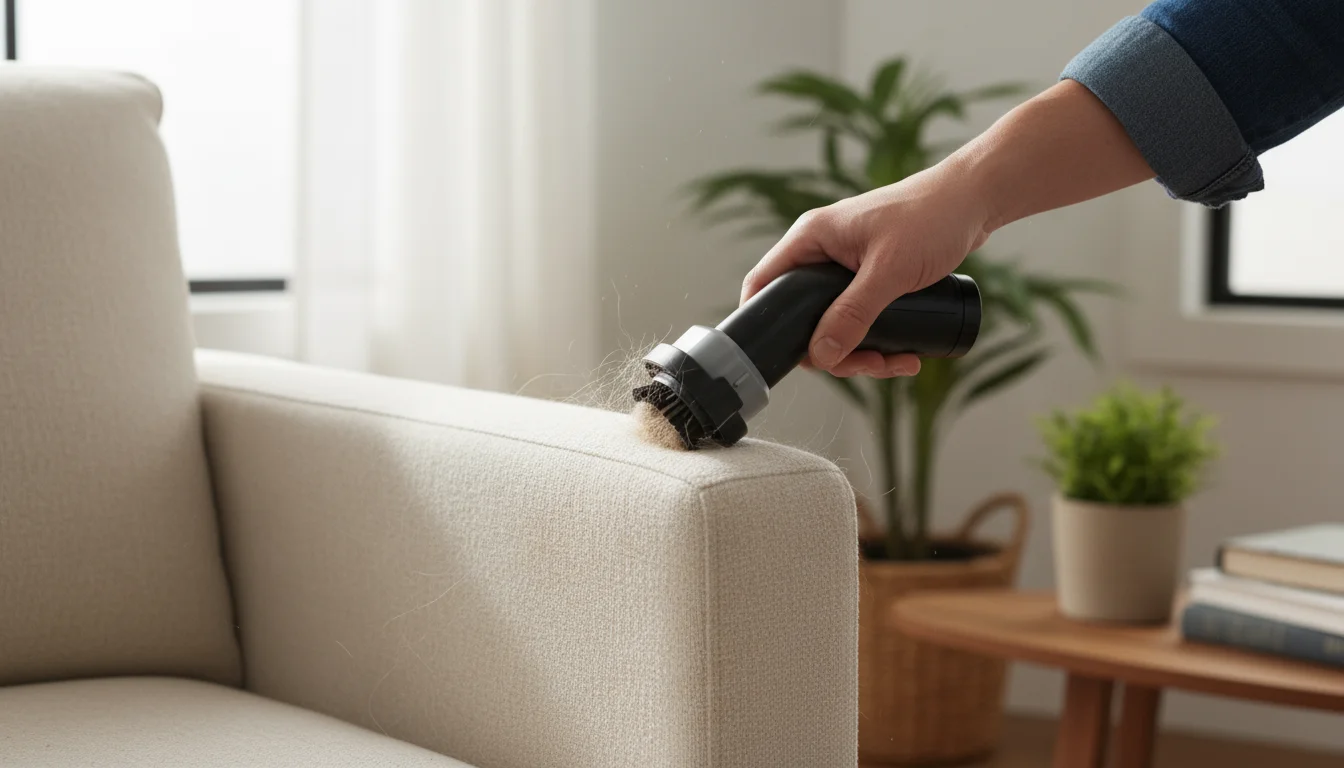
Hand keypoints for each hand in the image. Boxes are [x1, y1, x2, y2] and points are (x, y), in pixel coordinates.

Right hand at [740, 160, 990, 377]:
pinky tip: (905, 354)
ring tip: (898, 363)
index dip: (762, 321)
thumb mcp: (889, 272)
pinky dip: (879, 341)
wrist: (975, 200)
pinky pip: (861, 318)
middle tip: (868, 366)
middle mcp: (823, 252)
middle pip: (804, 316)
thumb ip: (853, 314)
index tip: (781, 357)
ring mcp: (846, 266)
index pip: (764, 283)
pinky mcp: (870, 277)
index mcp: (812, 238)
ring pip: (836, 323)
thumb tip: (822, 356)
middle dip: (834, 350)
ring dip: (862, 352)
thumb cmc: (931, 218)